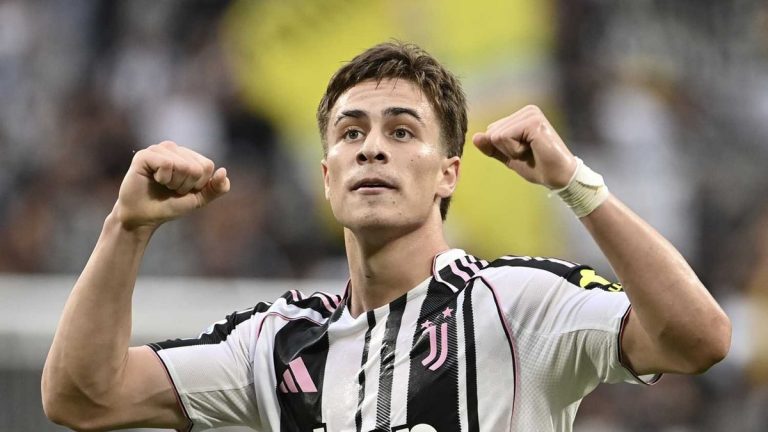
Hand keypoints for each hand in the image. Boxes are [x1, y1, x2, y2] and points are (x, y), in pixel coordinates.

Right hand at [114, 141, 229, 229]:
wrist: (143, 217)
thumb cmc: (169, 205)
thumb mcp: (199, 199)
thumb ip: (216, 188)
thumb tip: (223, 171)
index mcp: (187, 155)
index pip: (207, 166)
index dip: (199, 184)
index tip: (184, 189)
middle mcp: (173, 148)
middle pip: (197, 167)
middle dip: (186, 185)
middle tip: (171, 188)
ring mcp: (158, 149)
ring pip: (183, 165)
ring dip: (175, 183)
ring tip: (163, 184)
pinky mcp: (144, 155)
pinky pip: (167, 164)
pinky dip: (163, 178)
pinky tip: (153, 179)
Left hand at [472, 105, 577, 188]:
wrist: (558, 177)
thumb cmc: (537, 166)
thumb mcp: (509, 157)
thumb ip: (492, 147)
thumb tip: (475, 137)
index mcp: (522, 115)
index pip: (491, 131)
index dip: (502, 149)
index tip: (523, 152)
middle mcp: (527, 110)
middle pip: (492, 132)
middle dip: (506, 149)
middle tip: (528, 153)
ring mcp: (531, 114)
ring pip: (497, 135)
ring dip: (511, 151)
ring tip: (531, 151)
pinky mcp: (533, 122)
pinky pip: (505, 137)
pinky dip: (515, 150)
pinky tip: (533, 150)